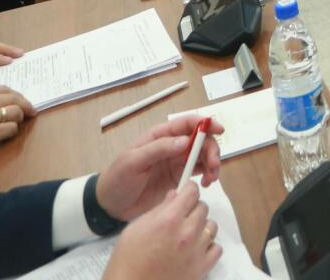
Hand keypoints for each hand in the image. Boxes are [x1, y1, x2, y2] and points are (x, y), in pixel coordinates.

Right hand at [0, 86, 31, 178]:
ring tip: (16, 124)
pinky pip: (11, 129)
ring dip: (19, 119)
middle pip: (14, 98)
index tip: (22, 101)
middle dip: (25, 105)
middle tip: (30, 112)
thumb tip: (1, 103)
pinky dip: (12, 132)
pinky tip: (5, 135)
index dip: (17, 95)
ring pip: (15, 113)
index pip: (4, 88)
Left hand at [95, 117, 223, 222]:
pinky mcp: (179, 178)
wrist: (110, 206)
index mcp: (160, 136)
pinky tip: (206, 184)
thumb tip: (185, 141)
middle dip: (211, 149)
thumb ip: (158, 149)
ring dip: (212, 163)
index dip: (205, 124)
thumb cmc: (118, 179)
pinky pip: (199, 172)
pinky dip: (208, 175)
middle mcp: (172, 146)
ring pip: (203, 156)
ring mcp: (176, 162)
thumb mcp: (133, 161)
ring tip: (211, 179)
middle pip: (200, 140)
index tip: (218, 130)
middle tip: (213, 166)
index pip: (187, 123)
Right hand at [104, 182, 220, 279]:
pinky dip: (208, 246)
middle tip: (182, 217)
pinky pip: (216, 248)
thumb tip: (176, 194)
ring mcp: (197, 251)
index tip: (186, 193)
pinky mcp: (202, 268)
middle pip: (203, 208)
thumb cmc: (128, 258)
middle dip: (193, 208)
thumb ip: (159, 208)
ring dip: (201, 227)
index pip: (192, 192)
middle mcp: (187, 233)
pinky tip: (195, 249)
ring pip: (211, 226)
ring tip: (187, 235)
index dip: (188, 190)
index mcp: (169, 219)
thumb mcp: (137, 227)